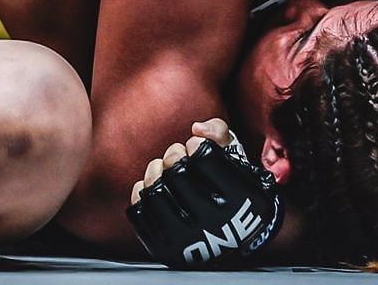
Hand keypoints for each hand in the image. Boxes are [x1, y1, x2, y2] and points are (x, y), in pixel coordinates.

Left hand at [127, 118, 281, 268]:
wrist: (235, 240)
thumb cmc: (233, 191)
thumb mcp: (237, 159)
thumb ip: (219, 133)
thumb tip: (197, 129)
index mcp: (238, 198)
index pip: (204, 156)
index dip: (197, 144)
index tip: (197, 147)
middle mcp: (213, 222)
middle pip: (177, 171)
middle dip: (175, 154)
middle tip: (179, 156)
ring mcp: (187, 238)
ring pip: (155, 191)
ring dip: (155, 171)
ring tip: (162, 169)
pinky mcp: (165, 248)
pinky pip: (138, 213)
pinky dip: (141, 193)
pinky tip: (153, 188)